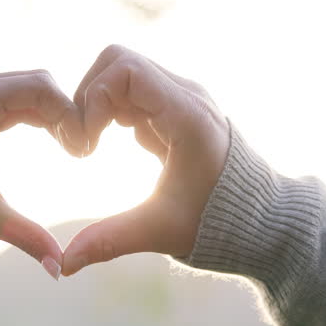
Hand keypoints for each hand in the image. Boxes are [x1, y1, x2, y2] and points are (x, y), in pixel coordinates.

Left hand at [0, 70, 82, 278]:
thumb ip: (26, 236)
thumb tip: (61, 270)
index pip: (43, 88)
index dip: (71, 116)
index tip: (83, 151)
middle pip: (39, 81)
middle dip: (65, 112)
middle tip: (81, 150)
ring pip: (28, 87)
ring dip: (52, 113)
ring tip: (71, 148)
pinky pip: (13, 97)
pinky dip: (35, 114)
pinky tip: (52, 140)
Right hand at [62, 45, 229, 275]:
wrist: (261, 221)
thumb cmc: (216, 225)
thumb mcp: (160, 231)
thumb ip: (109, 241)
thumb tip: (64, 265)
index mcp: (187, 116)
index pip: (125, 70)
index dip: (92, 99)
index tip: (88, 146)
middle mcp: (186, 96)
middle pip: (118, 61)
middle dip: (88, 96)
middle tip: (83, 142)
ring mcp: (181, 98)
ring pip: (122, 70)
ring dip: (98, 102)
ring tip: (92, 145)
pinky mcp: (174, 108)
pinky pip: (132, 89)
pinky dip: (111, 109)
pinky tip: (108, 144)